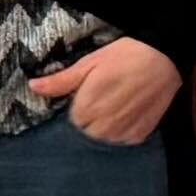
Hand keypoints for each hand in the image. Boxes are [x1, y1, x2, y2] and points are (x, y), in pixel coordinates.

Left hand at [27, 37, 183, 145]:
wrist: (163, 58)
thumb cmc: (123, 56)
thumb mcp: (89, 63)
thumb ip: (60, 81)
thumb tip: (32, 86)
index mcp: (86, 109)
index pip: (73, 120)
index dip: (80, 105)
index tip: (89, 92)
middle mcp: (103, 127)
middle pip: (87, 131)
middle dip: (92, 117)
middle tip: (105, 96)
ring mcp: (123, 132)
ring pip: (105, 138)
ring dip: (107, 125)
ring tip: (118, 102)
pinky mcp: (140, 135)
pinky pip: (124, 139)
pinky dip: (124, 129)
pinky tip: (131, 111)